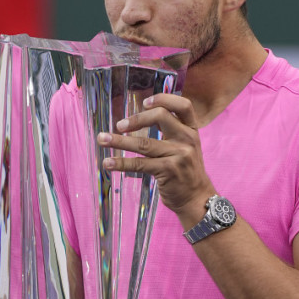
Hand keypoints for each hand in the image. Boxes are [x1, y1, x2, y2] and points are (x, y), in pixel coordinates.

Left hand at [98, 93, 214, 216]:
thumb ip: (173, 131)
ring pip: (144, 143)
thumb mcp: (187, 146)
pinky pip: (139, 164)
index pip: (183, 105)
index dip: (163, 99)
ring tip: (102, 139)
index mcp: (192, 130)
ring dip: (119, 141)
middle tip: (120, 125)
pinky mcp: (168, 171)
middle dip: (137, 119)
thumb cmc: (186, 170)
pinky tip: (108, 163)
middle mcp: (187, 139)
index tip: (145, 102)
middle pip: (161, 116)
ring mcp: (178, 155)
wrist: (197, 199)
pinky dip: (121, 163)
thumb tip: (143, 116)